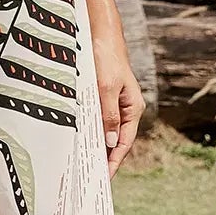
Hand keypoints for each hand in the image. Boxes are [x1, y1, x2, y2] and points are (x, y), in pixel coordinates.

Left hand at [95, 42, 143, 178]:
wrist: (101, 35)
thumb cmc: (106, 59)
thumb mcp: (106, 88)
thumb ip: (108, 116)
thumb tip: (110, 142)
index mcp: (133, 108)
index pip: (125, 143)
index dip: (115, 161)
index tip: (105, 178)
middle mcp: (127, 109)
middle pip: (117, 141)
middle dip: (106, 160)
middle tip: (92, 179)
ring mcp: (117, 104)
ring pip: (107, 132)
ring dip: (98, 148)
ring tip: (85, 167)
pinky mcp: (105, 99)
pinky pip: (99, 121)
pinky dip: (92, 133)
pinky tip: (81, 142)